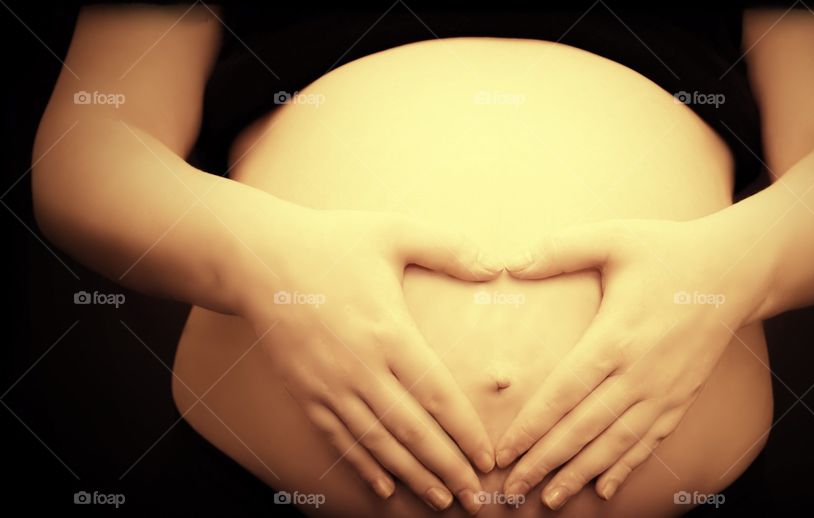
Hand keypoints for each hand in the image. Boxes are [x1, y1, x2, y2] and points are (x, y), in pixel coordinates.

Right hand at [235, 207, 499, 513]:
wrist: (258, 258)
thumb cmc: (331, 242)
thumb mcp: (393, 232)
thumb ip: (448, 248)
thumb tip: (496, 265)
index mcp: (388, 333)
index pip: (437, 396)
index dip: (465, 433)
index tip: (488, 459)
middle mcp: (360, 368)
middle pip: (412, 432)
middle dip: (448, 470)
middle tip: (476, 500)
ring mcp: (329, 385)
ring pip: (378, 444)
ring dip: (414, 476)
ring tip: (442, 500)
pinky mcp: (306, 392)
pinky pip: (340, 438)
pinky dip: (365, 466)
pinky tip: (386, 486)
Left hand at [494, 218, 767, 508]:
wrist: (734, 270)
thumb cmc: (668, 251)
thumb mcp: (614, 238)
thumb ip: (560, 249)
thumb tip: (512, 263)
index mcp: (616, 337)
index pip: (564, 393)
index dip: (532, 426)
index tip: (505, 451)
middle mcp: (639, 373)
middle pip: (584, 428)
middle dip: (546, 461)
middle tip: (514, 488)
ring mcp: (663, 391)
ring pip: (615, 444)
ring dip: (580, 473)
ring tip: (551, 499)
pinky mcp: (681, 398)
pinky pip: (649, 442)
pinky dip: (625, 468)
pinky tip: (604, 489)